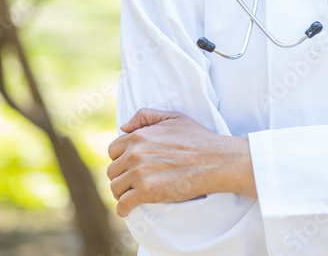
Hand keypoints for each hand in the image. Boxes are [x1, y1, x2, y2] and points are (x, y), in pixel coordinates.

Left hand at [106, 108, 255, 217]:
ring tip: (131, 195)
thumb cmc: (197, 138)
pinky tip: (128, 210)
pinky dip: (123, 209)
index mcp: (138, 136)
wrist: (214, 160)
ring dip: (121, 193)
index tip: (128, 166)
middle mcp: (135, 154)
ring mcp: (139, 173)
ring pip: (115, 188)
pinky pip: (123, 204)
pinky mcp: (146, 191)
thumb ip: (146, 116)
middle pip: (112, 170)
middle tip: (132, 182)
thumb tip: (124, 127)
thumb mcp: (174, 117)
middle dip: (121, 176)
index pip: (113, 150)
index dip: (120, 158)